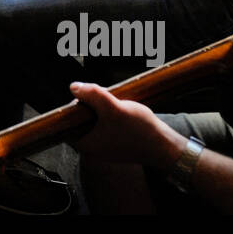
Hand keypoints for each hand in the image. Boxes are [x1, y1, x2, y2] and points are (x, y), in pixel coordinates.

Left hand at [69, 82, 183, 167]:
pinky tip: (123, 109)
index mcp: (86, 144)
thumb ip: (92, 95)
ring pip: (95, 119)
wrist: (165, 146)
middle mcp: (93, 147)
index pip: (67, 122)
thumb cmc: (139, 130)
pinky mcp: (116, 141)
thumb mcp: (113, 108)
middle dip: (91, 104)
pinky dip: (112, 114)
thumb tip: (74, 86)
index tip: (86, 97)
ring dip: (103, 107)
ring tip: (116, 103)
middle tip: (104, 97)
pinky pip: (107, 124)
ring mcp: (105, 144)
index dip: (75, 106)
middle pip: (81, 118)